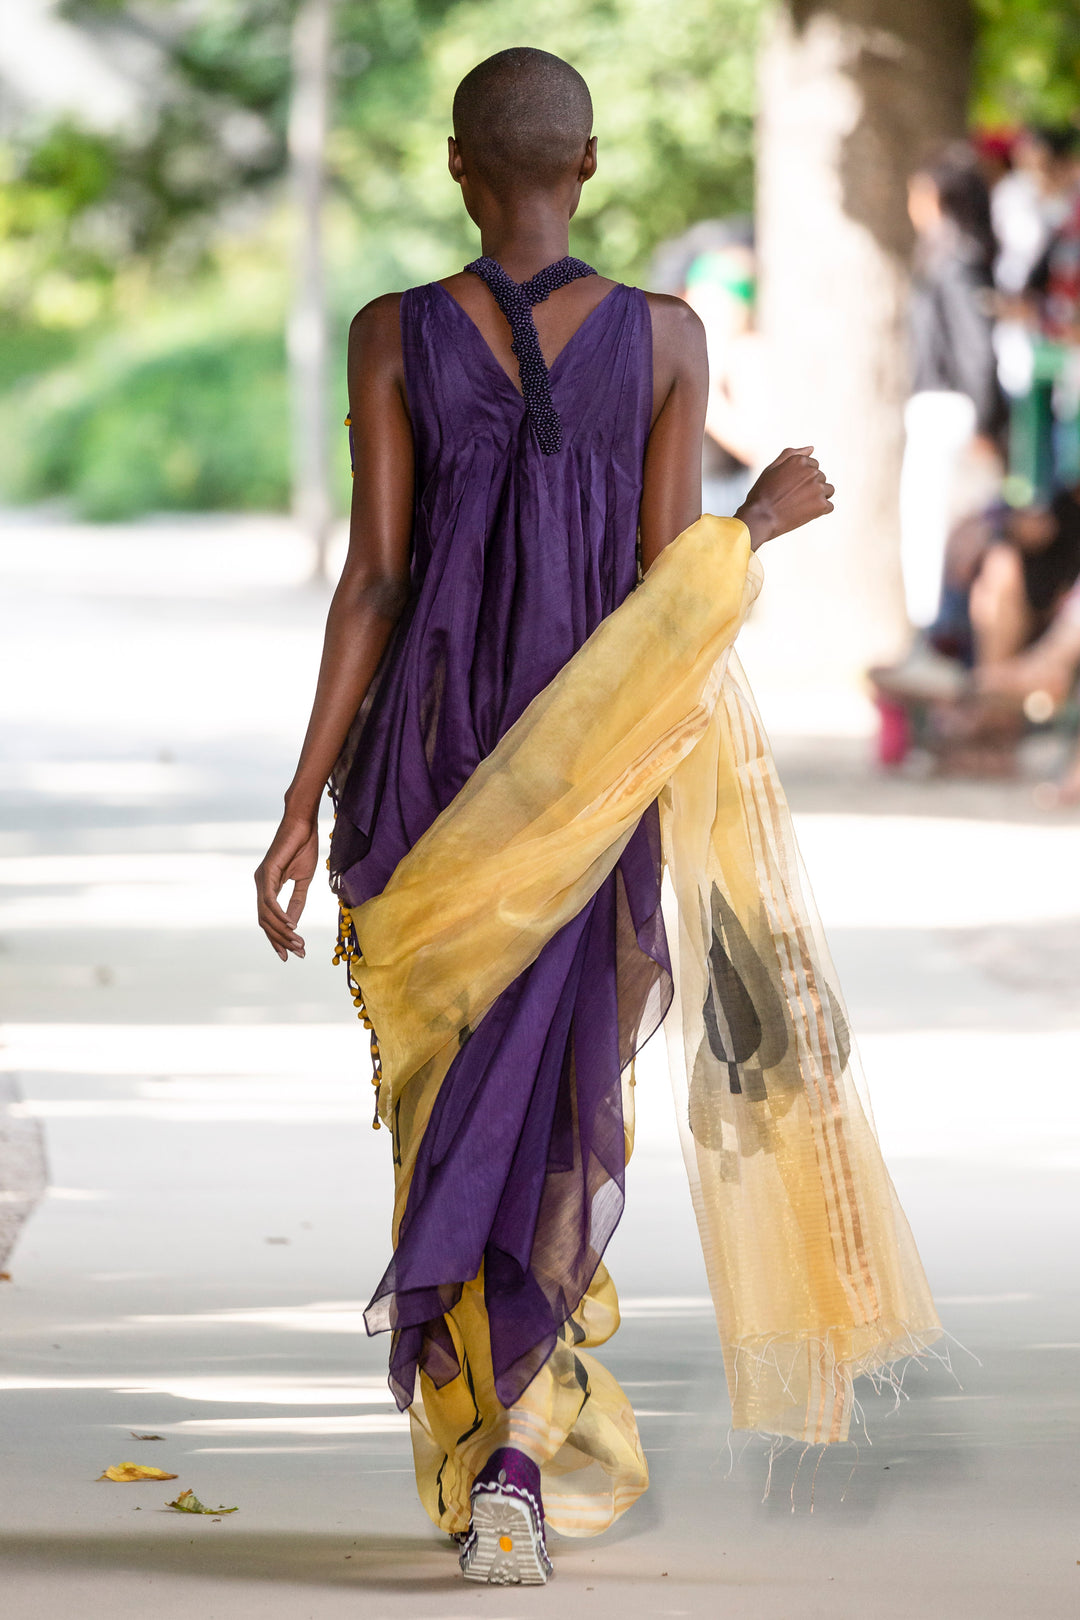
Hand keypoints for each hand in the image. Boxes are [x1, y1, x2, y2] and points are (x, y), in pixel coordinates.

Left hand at [255, 814, 318, 961]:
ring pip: (266, 915)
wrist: (303, 824)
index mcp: (268, 887)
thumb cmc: (302, 847)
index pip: (269, 919)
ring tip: (297, 942)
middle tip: (298, 953)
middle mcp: (261, 885)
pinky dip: (280, 914)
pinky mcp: (267, 872)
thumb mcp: (303, 881)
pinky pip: (270, 900)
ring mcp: (261, 879)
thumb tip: (294, 923)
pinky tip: (292, 924)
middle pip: (266, 922)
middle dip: (281, 940)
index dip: (278, 938)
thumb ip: (297, 901)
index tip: (291, 953)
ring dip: (282, 931)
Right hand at [735, 446, 834, 549]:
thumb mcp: (772, 469)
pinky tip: (805, 514)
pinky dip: (819, 512)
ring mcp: (818, 488)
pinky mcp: (821, 504)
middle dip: (811, 487)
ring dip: (818, 498)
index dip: (802, 479)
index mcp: (800, 460)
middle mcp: (811, 471)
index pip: (813, 466)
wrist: (759, 518)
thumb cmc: (762, 494)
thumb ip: (791, 455)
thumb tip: (812, 448)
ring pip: (828, 491)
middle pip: (821, 478)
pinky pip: (829, 507)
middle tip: (792, 499)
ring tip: (800, 506)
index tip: (790, 488)